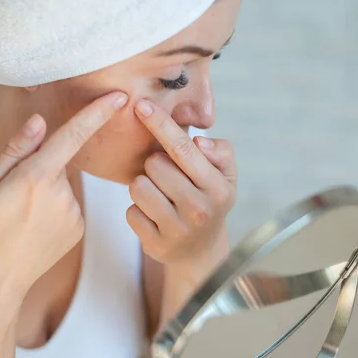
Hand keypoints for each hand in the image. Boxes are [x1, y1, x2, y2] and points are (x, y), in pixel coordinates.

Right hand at [0, 91, 128, 298]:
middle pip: (57, 163)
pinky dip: (52, 208)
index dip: (97, 113)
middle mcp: (63, 194)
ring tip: (17, 217)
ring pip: (61, 185)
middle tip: (8, 195)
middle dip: (38, 169)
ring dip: (44, 191)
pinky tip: (32, 227)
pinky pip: (67, 205)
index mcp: (36, 177)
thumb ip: (14, 151)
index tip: (120, 96)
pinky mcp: (78, 228)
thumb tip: (40, 122)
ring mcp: (74, 214)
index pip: (73, 135)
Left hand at [127, 99, 236, 268]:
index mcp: (217, 188)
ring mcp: (176, 230)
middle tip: (168, 178)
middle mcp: (199, 209)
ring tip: (159, 195)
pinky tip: (153, 216)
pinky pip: (131, 212)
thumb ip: (221, 152)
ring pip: (138, 187)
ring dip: (144, 186)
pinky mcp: (155, 245)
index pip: (183, 149)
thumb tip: (200, 142)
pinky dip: (138, 210)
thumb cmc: (210, 200)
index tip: (141, 106)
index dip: (160, 124)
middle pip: (154, 165)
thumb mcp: (226, 176)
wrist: (200, 251)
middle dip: (156, 165)